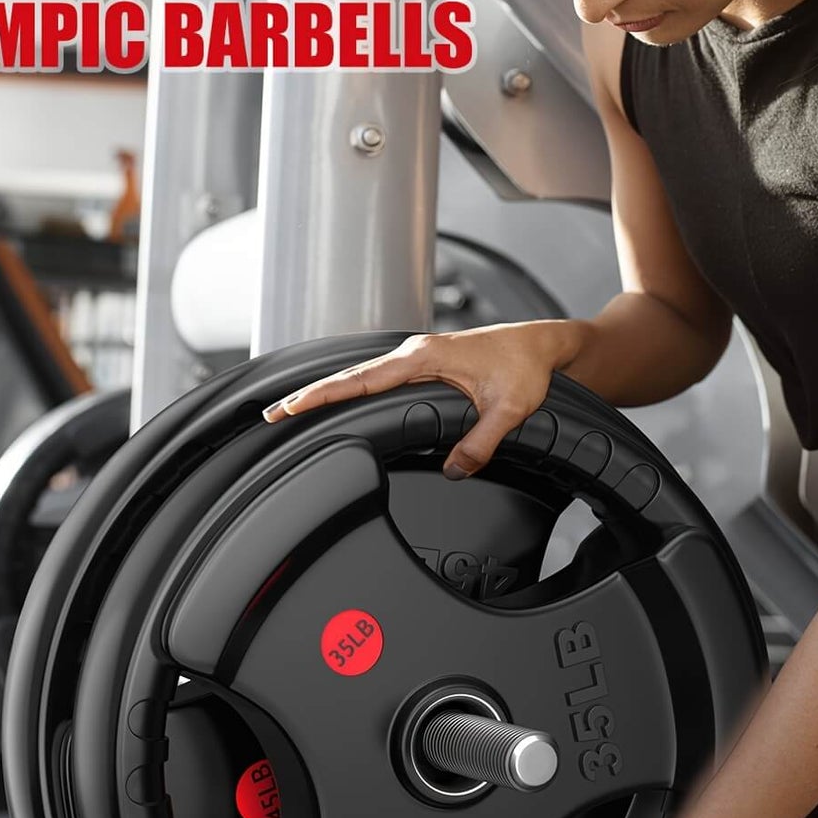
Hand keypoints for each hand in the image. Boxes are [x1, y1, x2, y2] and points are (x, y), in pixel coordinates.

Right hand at [260, 321, 581, 478]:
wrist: (543, 345)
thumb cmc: (527, 367)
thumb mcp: (510, 410)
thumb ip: (481, 442)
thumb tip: (456, 472)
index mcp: (425, 357)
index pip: (362, 380)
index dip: (323, 394)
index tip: (290, 406)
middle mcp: (415, 352)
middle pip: (350, 376)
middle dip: (310, 394)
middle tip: (273, 413)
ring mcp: (417, 356)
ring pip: (362, 376)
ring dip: (329, 390)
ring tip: (294, 409)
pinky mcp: (425, 363)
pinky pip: (378, 377)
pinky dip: (352, 387)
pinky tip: (339, 401)